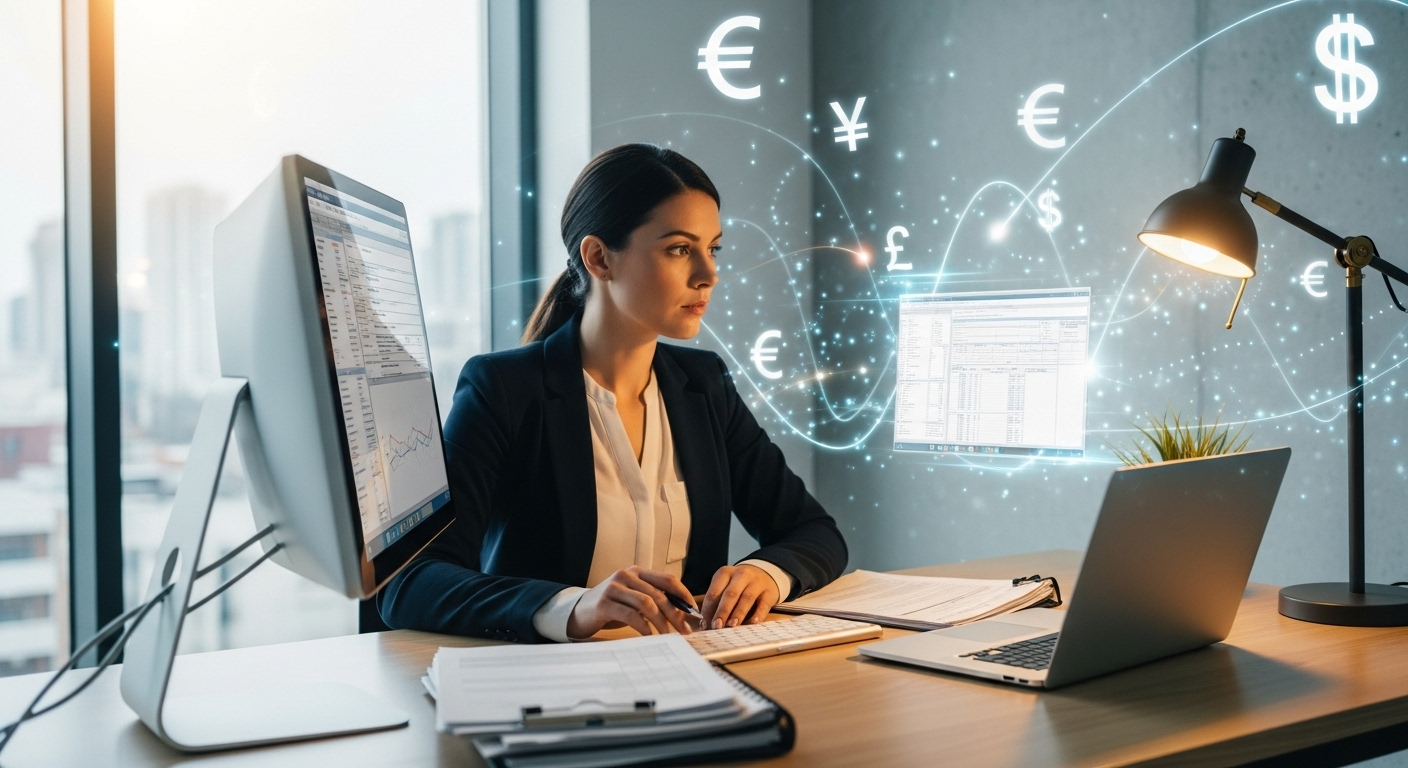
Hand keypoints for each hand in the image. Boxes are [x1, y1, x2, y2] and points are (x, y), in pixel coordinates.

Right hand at [566, 566, 696, 639]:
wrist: (579, 612)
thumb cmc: (611, 608)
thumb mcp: (633, 599)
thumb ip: (653, 600)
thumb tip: (682, 615)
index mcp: (637, 572)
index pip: (667, 579)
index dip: (683, 595)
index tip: (693, 611)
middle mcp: (626, 575)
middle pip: (659, 594)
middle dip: (675, 614)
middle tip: (684, 630)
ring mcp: (614, 588)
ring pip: (647, 604)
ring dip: (661, 622)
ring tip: (668, 636)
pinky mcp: (604, 603)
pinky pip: (631, 615)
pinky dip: (644, 627)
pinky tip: (650, 636)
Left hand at [701, 564, 779, 628]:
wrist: (764, 574)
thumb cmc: (739, 585)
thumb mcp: (726, 586)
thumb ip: (717, 602)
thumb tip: (707, 624)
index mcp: (725, 573)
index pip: (714, 592)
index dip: (708, 610)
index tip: (705, 625)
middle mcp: (741, 575)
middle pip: (730, 594)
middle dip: (722, 611)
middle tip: (716, 626)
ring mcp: (757, 583)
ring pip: (746, 598)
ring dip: (738, 613)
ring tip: (731, 625)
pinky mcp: (769, 592)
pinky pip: (763, 604)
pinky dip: (758, 615)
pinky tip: (753, 623)